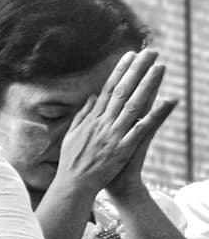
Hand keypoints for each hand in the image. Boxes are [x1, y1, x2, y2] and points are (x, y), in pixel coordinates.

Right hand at [53, 49, 171, 200]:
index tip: (130, 55)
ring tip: (160, 67)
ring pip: (134, 104)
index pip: (109, 89)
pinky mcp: (123, 148)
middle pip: (123, 91)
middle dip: (137, 70)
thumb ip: (82, 115)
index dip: (120, 70)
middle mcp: (103, 123)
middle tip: (150, 52)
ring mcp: (114, 134)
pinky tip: (168, 101)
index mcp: (92, 119)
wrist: (73, 186)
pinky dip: (155, 115)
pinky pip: (142, 128)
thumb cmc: (71, 163)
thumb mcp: (72, 135)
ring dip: (148, 85)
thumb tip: (92, 97)